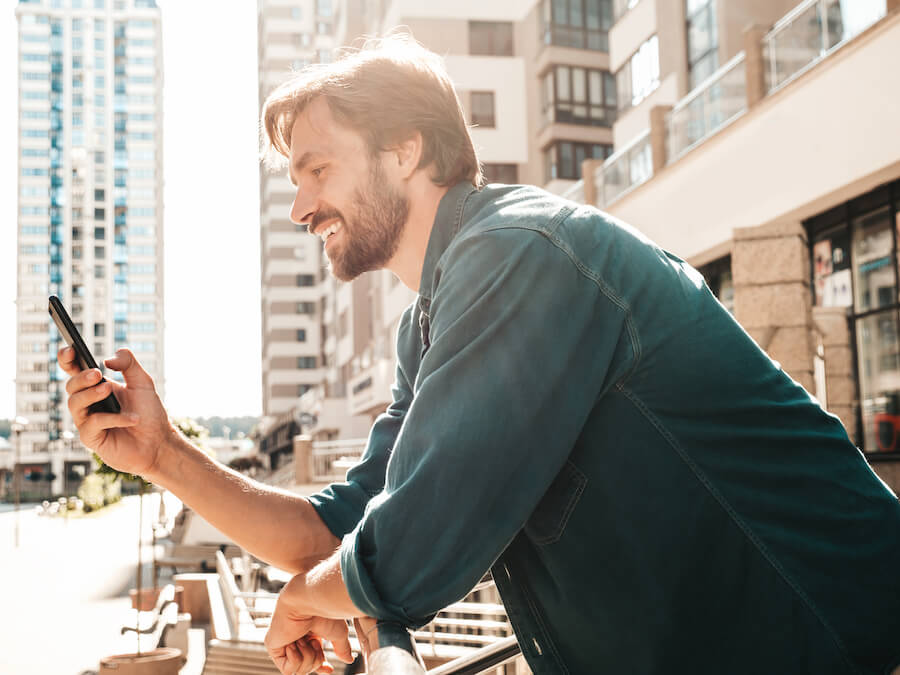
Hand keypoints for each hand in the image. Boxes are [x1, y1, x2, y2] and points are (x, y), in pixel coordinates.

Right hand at [59, 347, 176, 479]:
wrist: (159, 442)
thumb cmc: (150, 413)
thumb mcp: (143, 383)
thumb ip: (128, 364)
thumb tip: (108, 359)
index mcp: (97, 387)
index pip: (75, 371)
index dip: (67, 359)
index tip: (70, 350)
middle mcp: (89, 403)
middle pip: (71, 386)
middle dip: (82, 378)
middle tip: (97, 374)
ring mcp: (88, 421)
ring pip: (74, 404)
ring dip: (90, 394)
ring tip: (108, 390)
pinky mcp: (91, 438)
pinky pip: (92, 424)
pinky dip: (112, 418)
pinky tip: (131, 418)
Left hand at [264, 578, 353, 674]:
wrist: (308, 601)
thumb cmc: (323, 610)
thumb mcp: (338, 633)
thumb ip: (342, 647)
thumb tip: (349, 659)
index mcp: (312, 633)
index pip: (314, 657)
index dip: (320, 666)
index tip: (329, 670)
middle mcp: (297, 637)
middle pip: (308, 667)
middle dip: (316, 659)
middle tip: (315, 642)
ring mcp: (284, 642)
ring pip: (299, 670)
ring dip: (306, 657)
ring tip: (304, 639)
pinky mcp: (274, 647)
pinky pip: (287, 671)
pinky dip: (295, 660)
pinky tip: (294, 644)